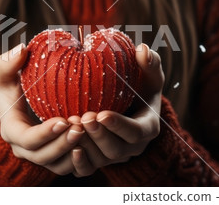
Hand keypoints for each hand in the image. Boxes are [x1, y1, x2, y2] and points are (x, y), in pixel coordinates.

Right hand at [0, 43, 84, 174]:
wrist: (28, 97)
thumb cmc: (15, 82)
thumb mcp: (5, 71)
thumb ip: (7, 61)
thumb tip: (21, 51)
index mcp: (12, 131)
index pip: (26, 139)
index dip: (44, 134)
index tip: (63, 120)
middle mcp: (25, 149)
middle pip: (43, 156)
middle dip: (62, 144)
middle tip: (81, 127)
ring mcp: (42, 156)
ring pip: (58, 165)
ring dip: (74, 153)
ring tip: (89, 133)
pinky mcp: (57, 158)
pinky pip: (70, 166)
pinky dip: (82, 160)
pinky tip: (96, 144)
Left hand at [68, 44, 163, 176]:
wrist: (131, 107)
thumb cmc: (140, 87)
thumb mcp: (149, 75)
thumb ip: (149, 62)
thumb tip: (142, 50)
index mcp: (147, 127)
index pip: (136, 132)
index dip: (119, 126)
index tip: (102, 113)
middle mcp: (132, 147)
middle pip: (116, 149)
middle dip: (99, 136)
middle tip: (83, 118)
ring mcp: (115, 156)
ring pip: (101, 159)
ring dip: (85, 146)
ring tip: (71, 127)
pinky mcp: (100, 160)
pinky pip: (89, 168)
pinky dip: (79, 162)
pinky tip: (69, 147)